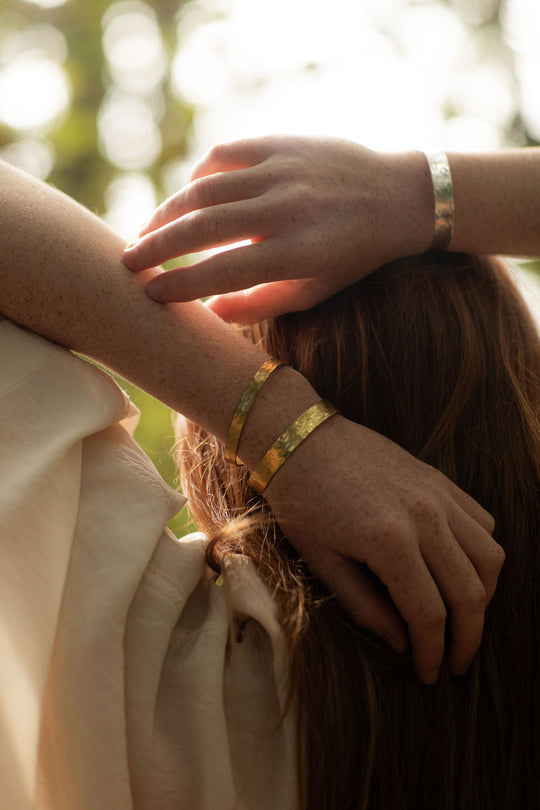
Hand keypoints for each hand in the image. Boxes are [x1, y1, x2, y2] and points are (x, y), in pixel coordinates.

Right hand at [123, 135, 432, 321]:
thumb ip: (260, 306)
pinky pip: (224, 156)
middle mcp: (286, 208)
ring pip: (205, 187)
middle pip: (203, 225)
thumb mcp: (315, 291)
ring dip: (167, 211)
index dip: (179, 284)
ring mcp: (283, 170)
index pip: (222, 270)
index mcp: (298, 252)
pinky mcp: (281, 144)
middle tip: (127, 263)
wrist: (398, 197)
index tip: (149, 294)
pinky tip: (188, 196)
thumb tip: (208, 313)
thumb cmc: (353, 256)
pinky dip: (198, 176)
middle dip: (156, 246)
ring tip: (146, 232)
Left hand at [261, 415, 502, 684]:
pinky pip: (482, 521)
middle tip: (456, 663)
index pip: (429, 614)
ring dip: (483, 597)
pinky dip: (481, 553)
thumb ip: (365, 606)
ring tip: (463, 621)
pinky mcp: (439, 479)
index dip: (432, 652)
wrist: (298, 437)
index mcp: (389, 540)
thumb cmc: (300, 500)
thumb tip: (402, 643)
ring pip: (488, 556)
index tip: (428, 674)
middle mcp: (425, 516)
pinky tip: (462, 571)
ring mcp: (437, 494)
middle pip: (469, 591)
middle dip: (469, 637)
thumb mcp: (321, 560)